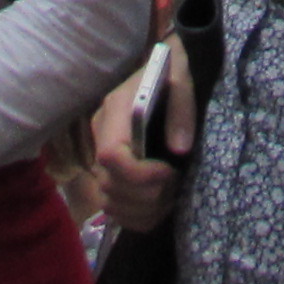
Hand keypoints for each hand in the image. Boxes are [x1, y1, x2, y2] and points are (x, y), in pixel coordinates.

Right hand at [90, 45, 196, 233]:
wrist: (160, 66)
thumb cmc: (169, 71)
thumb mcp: (181, 78)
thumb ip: (181, 110)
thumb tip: (179, 149)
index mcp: (115, 112)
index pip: (111, 155)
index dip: (139, 174)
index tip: (169, 171)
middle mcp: (102, 135)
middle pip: (110, 185)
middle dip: (147, 194)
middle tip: (175, 182)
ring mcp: (102, 156)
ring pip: (110, 202)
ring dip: (143, 209)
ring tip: (169, 195)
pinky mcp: (110, 171)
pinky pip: (113, 209)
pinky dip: (136, 217)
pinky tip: (158, 206)